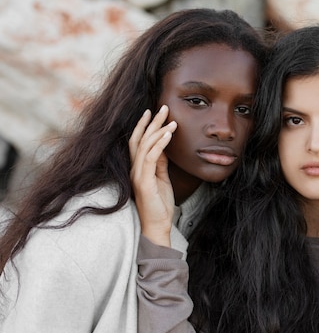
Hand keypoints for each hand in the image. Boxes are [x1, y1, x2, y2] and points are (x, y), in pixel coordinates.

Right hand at [129, 106, 177, 246]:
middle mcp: (134, 169)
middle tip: (163, 107)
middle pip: (140, 139)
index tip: (152, 112)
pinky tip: (169, 135)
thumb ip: (160, 163)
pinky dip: (160, 144)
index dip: (144, 126)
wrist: (157, 225)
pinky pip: (151, 158)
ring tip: (171, 119)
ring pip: (145, 146)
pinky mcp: (144, 182)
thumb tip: (164, 146)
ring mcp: (137, 175)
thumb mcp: (161, 179)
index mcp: (137, 168)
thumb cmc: (159, 204)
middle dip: (151, 122)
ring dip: (159, 130)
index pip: (137, 142)